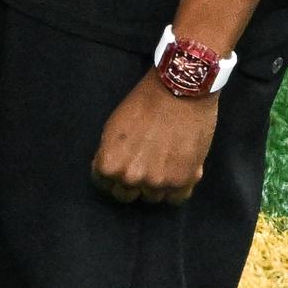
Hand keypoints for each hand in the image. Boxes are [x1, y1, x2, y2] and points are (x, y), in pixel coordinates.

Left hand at [89, 76, 216, 204]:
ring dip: (156, 184)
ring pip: (153, 197)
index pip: (104, 184)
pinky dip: (177, 187)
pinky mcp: (184, 180)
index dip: (112, 172)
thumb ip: (110, 153)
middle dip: (131, 182)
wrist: (180, 88)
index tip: (122, 163)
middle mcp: (132, 178)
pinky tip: (177, 170)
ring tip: (163, 161)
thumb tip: (112, 171)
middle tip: (143, 162)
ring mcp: (159, 182)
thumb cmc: (144, 101)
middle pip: (127, 195)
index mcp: (110, 164)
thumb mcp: (113, 126)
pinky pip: (176, 198)